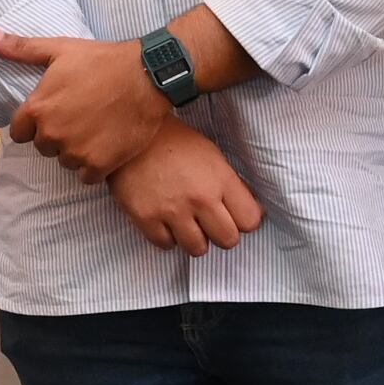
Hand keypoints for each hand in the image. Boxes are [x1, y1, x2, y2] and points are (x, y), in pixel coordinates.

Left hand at [0, 30, 172, 181]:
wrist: (147, 76)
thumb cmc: (102, 60)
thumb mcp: (59, 49)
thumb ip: (20, 48)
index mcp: (37, 109)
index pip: (20, 133)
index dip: (36, 124)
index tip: (55, 114)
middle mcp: (52, 134)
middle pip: (44, 147)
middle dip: (58, 136)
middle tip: (80, 118)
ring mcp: (75, 151)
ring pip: (66, 161)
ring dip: (77, 151)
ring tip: (96, 129)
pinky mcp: (99, 164)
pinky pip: (87, 177)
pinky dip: (95, 167)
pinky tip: (106, 146)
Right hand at [112, 124, 263, 253]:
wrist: (133, 135)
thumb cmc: (176, 143)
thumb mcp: (213, 156)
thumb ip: (230, 185)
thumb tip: (249, 212)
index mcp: (220, 179)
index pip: (250, 220)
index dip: (244, 220)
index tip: (235, 216)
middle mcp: (200, 198)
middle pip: (228, 240)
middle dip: (222, 234)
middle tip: (211, 223)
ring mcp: (172, 211)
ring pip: (197, 249)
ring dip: (194, 239)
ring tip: (187, 222)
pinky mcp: (146, 218)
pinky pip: (166, 245)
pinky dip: (167, 237)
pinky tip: (166, 220)